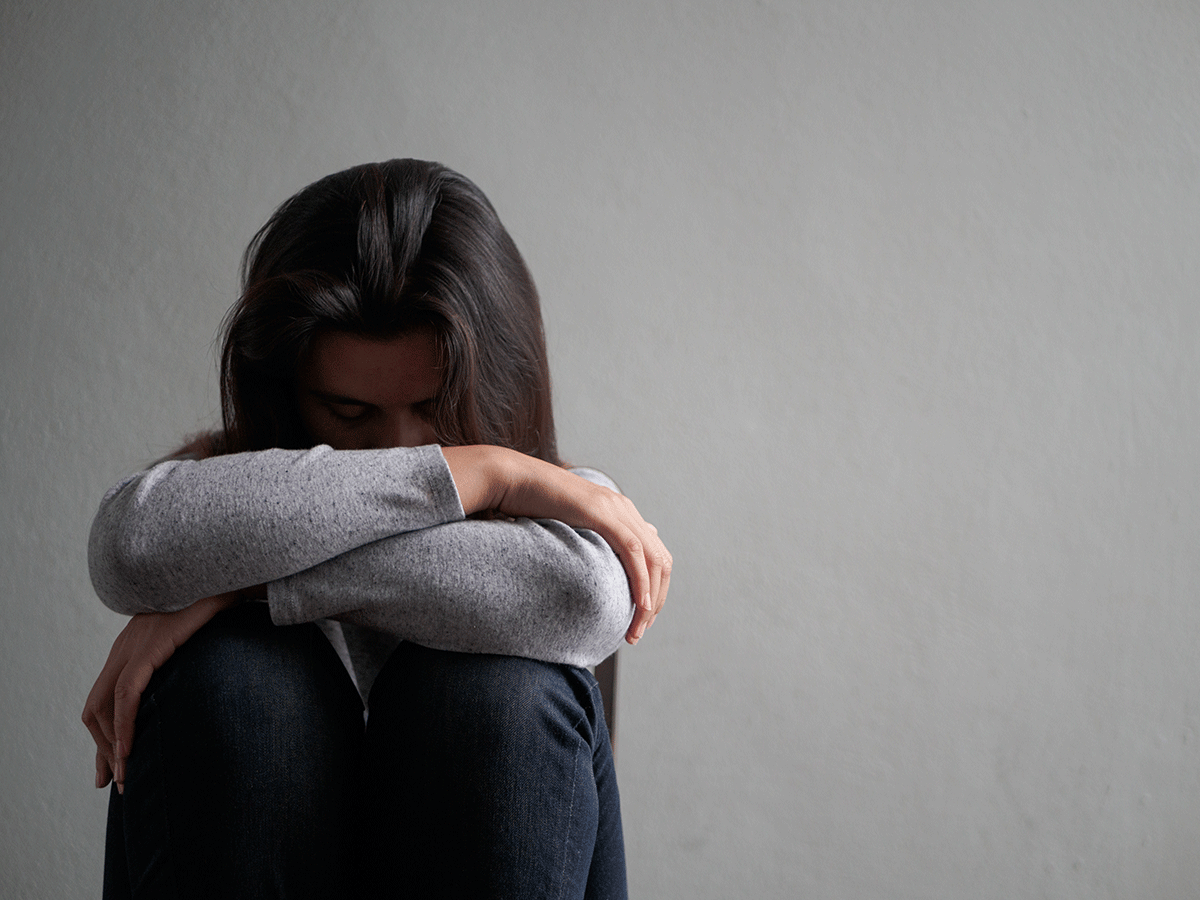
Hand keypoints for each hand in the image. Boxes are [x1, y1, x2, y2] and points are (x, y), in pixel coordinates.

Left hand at [82, 592, 241, 792]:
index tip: (117, 762)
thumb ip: (196, 657)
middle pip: (95, 708)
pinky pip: (126, 695)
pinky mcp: (148, 648)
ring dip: (112, 746)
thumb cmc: (221, 598)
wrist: (225, 570)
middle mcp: (125, 649)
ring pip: (103, 708)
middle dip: (102, 748)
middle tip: (115, 780)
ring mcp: (133, 647)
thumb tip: (216, 678)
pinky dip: (124, 726)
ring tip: (126, 774)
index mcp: (134, 647)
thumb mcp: (201, 634)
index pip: (105, 698)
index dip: (106, 733)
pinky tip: (129, 750)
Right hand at [443, 446, 671, 644]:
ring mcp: (616, 510)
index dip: (653, 589)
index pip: (654, 555)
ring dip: (650, 600)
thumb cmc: (530, 506)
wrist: (513, 480)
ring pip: (653, 560)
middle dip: (656, 601)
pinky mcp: (603, 514)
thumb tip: (599, 561)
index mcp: (620, 513)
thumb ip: (588, 540)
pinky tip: (639, 605)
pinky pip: (634, 552)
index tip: (638, 618)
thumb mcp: (568, 527)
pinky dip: (641, 581)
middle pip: (661, 561)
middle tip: (638, 631)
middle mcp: (624, 510)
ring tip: (637, 629)